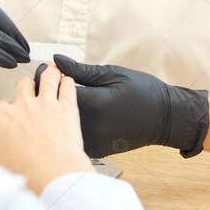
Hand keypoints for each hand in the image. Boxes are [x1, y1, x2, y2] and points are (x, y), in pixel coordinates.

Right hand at [0, 62, 93, 193]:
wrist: (54, 176)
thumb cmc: (28, 173)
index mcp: (3, 117)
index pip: (2, 105)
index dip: (8, 109)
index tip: (12, 114)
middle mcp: (23, 105)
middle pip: (24, 85)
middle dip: (28, 86)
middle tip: (31, 90)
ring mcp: (46, 104)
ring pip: (47, 77)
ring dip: (50, 73)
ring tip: (52, 71)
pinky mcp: (67, 107)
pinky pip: (68, 86)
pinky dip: (68, 81)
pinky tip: (68, 80)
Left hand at [48, 56, 209, 159]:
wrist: (165, 118)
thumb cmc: (143, 92)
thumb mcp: (113, 74)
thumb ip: (81, 70)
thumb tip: (57, 60)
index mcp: (95, 103)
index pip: (56, 91)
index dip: (46, 80)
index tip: (44, 71)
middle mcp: (93, 126)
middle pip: (56, 112)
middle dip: (48, 97)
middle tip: (46, 84)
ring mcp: (95, 141)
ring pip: (62, 128)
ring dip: (56, 115)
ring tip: (56, 101)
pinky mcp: (98, 149)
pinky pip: (74, 139)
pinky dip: (68, 128)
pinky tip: (70, 118)